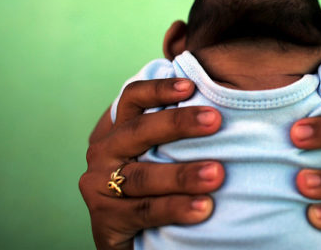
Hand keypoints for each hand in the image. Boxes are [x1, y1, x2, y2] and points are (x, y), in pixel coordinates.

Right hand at [79, 79, 224, 249]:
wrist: (132, 239)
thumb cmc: (156, 186)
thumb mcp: (159, 154)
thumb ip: (177, 134)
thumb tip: (221, 109)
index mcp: (118, 130)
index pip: (132, 99)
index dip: (158, 89)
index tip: (190, 86)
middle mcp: (104, 152)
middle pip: (139, 131)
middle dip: (178, 124)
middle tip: (215, 120)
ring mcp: (99, 185)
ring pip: (144, 176)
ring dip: (182, 174)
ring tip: (217, 174)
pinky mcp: (105, 219)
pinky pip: (144, 211)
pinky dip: (175, 208)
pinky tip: (203, 208)